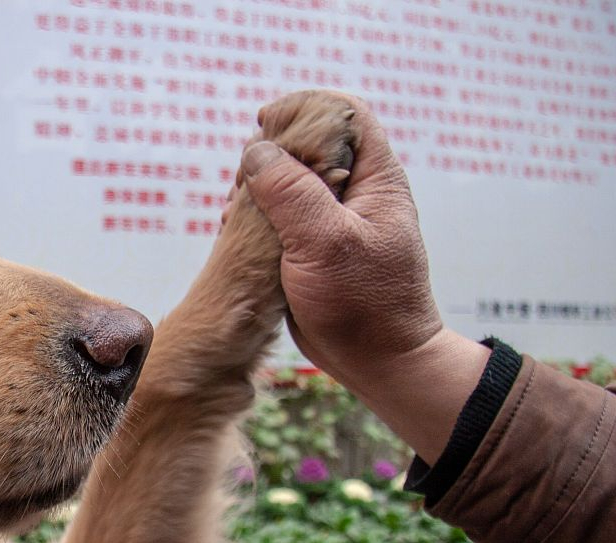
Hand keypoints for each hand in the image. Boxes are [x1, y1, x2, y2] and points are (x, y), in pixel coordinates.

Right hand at [232, 93, 489, 461]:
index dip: (303, 109)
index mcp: (375, 179)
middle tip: (245, 185)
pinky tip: (236, 233)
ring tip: (236, 214)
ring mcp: (332, 220)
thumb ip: (291, 192)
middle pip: (308, 144)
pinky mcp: (312, 247)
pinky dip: (254, 218)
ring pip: (287, 181)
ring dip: (256, 190)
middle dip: (269, 155)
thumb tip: (257, 151)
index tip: (265, 123)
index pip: (344, 113)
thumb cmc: (364, 302)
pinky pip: (279, 216)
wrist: (378, 360)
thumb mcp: (326, 241)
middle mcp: (355, 193)